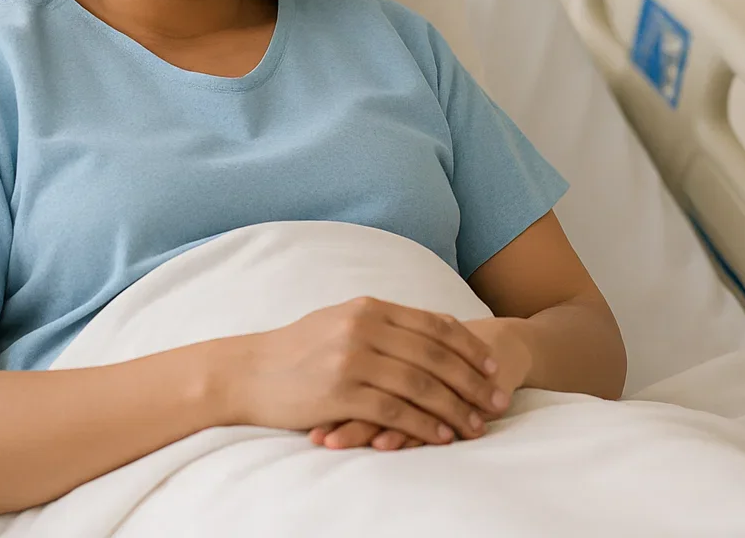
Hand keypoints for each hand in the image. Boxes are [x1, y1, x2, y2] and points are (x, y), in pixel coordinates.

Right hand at [235, 297, 508, 448]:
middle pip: (435, 355)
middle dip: (472, 382)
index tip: (492, 368)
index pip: (434, 325)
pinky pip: (396, 411)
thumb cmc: (296, 350)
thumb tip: (432, 328)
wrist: (247, 372)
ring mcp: (352, 359)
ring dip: (455, 408)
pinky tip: (442, 437)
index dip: (469, 348)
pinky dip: (424, 425)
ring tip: (476, 426)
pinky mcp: (341, 392)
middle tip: (497, 403)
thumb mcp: (341, 320)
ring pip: (421, 385)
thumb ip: (383, 322)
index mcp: (369, 307)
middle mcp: (364, 328)